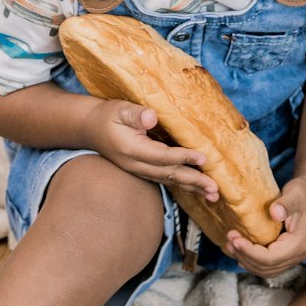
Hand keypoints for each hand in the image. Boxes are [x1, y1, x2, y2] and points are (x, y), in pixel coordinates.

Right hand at [87, 99, 219, 201]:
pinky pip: (166, 180)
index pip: (162, 157)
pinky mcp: (144, 171)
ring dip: (192, 188)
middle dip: (194, 182)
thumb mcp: (120, 109)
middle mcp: (137, 165)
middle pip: (169, 175)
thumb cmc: (108, 116)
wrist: (91, 129)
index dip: (183, 157)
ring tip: (213, 195)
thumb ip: (136, 114)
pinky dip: (183, 185)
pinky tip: (198, 189)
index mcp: (132, 150)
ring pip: (169, 181)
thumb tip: (152, 117)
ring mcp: (139, 171)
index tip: (203, 158)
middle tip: (215, 189)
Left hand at [224, 177, 305, 275]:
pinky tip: (240, 250)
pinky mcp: (286, 253)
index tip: (235, 238)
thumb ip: (286, 204)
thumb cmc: (304, 192)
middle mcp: (297, 255)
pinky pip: (268, 264)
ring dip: (246, 260)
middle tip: (229, 239)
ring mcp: (292, 256)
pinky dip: (252, 260)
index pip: (270, 258)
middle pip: (266, 267)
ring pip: (266, 269)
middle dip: (245, 256)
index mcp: (299, 244)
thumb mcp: (296, 193)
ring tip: (230, 245)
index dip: (250, 252)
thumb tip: (274, 213)